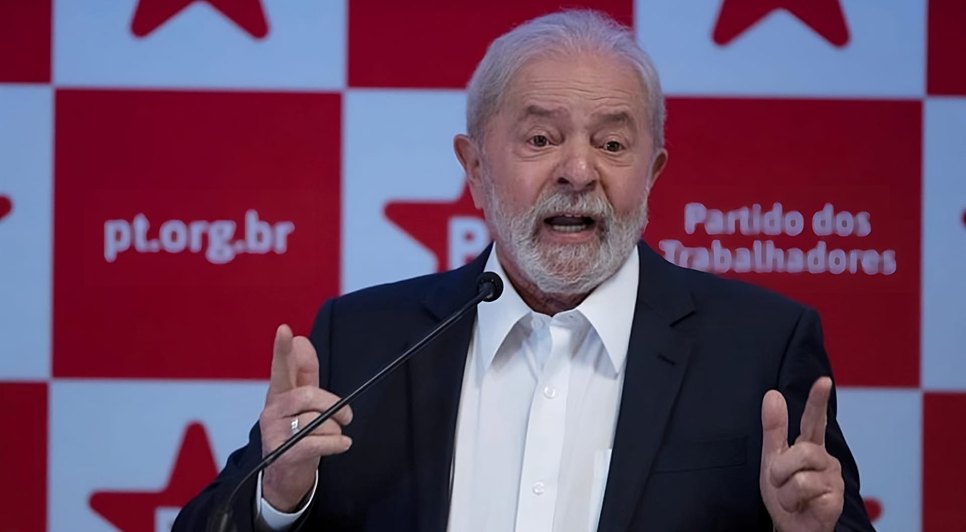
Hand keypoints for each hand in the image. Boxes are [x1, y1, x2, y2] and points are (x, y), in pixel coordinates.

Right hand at [259, 324, 352, 511]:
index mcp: (278, 394)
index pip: (280, 368)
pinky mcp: (282, 454)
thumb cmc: (297, 433)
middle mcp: (272, 411)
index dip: (282, 350)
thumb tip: (302, 340)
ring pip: (316, 421)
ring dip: (335, 431)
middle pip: (308, 395)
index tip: (284, 330)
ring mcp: (273, 433)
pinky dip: (336, 444)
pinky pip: (316, 443)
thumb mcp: (302, 403)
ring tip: (333, 437)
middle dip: (334, 406)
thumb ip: (304, 373)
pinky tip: (343, 445)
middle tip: (346, 417)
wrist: (285, 476)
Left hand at [760, 377, 843, 531]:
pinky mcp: (836, 499)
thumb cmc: (784, 494)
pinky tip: (802, 507)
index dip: (818, 400)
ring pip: (801, 475)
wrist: (790, 526)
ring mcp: (833, 479)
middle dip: (782, 468)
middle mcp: (825, 460)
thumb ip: (773, 429)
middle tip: (779, 482)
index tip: (823, 380)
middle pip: (803, 451)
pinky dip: (793, 502)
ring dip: (785, 490)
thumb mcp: (772, 459)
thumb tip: (772, 394)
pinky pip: (806, 492)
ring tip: (791, 498)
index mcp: (809, 447)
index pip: (815, 420)